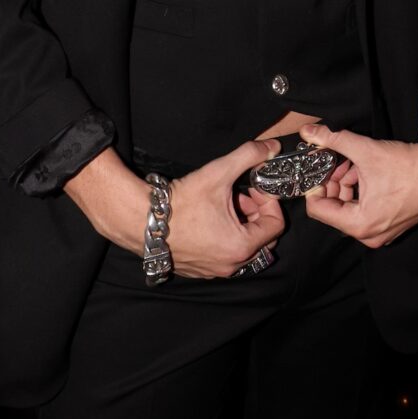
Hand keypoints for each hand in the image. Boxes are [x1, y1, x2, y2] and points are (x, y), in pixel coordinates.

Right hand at [66, 140, 285, 279]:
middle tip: (241, 195)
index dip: (270, 202)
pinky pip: (224, 255)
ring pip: (243, 247)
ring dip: (241, 225)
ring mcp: (214, 271)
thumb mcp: (218, 172)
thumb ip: (249, 155)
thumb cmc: (180, 202)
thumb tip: (273, 147)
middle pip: (262, 239)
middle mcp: (231, 265)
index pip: (276, 225)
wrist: (141, 220)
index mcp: (242, 246)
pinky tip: (210, 218)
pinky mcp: (199, 270)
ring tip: (224, 203)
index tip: (254, 188)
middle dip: (257, 214)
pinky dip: (225, 237)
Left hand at [300, 85, 417, 248]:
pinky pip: (366, 212)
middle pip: (334, 209)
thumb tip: (308, 131)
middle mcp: (370, 235)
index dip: (315, 185)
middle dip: (334, 183)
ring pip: (350, 209)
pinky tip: (370, 173)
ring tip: (357, 165)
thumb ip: (332, 139)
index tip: (319, 168)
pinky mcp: (393, 227)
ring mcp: (383, 233)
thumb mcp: (364, 149)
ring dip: (348, 186)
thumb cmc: (407, 164)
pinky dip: (362, 193)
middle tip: (340, 162)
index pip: (318, 209)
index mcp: (359, 223)